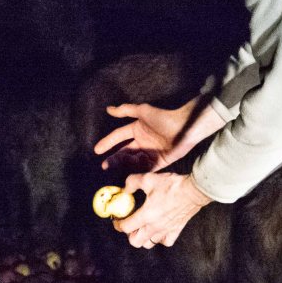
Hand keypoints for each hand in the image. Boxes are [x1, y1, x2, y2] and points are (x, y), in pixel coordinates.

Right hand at [93, 95, 226, 171]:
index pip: (119, 137)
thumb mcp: (142, 111)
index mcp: (137, 130)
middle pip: (124, 152)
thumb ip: (125, 111)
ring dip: (123, 164)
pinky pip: (146, 168)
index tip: (96, 150)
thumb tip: (108, 109)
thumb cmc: (163, 117)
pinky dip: (137, 171)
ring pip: (133, 160)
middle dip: (114, 158)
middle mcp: (142, 142)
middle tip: (104, 165)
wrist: (185, 126)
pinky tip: (128, 174)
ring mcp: (150, 152)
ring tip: (114, 167)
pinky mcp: (160, 161)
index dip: (108, 142)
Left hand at [114, 173, 212, 247]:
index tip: (117, 220)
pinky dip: (160, 239)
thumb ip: (132, 182)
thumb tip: (124, 189)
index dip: (118, 224)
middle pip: (135, 241)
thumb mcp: (148, 179)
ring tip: (143, 228)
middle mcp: (154, 226)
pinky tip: (158, 231)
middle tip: (130, 225)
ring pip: (149, 244)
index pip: (126, 227)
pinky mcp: (176, 230)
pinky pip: (165, 242)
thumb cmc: (172, 185)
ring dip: (143, 238)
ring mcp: (166, 230)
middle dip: (129, 234)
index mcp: (146, 215)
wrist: (194, 190)